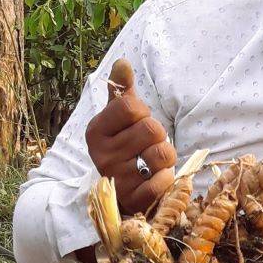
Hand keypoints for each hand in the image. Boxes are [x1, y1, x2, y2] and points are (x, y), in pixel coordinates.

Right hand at [85, 58, 176, 215]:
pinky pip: (163, 182)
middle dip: (158, 135)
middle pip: (151, 129)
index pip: (130, 106)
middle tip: (147, 144)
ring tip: (152, 161)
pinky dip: (166, 178)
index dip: (143, 111)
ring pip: (162, 154)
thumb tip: (123, 62)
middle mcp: (101, 155)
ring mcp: (116, 179)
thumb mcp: (119, 117)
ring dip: (165, 156)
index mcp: (96, 131)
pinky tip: (154, 179)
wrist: (118, 190)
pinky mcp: (133, 200)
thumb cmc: (124, 146)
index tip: (137, 121)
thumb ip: (122, 90)